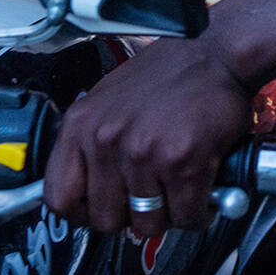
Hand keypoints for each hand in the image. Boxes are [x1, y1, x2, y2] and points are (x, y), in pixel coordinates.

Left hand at [42, 33, 254, 235]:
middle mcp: (106, 140)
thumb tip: (89, 188)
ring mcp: (144, 153)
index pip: (58, 198)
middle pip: (105, 220)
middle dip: (132, 216)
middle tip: (151, 197)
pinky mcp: (184, 162)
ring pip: (148, 224)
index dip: (83, 213)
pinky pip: (186, 216)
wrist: (217, 50)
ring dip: (168, 214)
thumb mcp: (111, 98)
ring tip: (179, 190)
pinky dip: (199, 212)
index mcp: (81, 124)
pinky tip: (204, 191)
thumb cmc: (170, 71)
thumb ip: (94, 140)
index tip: (104, 207)